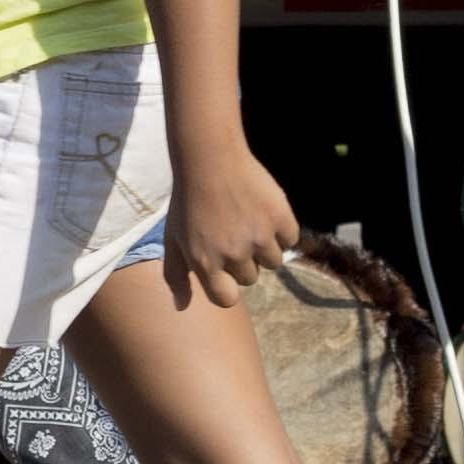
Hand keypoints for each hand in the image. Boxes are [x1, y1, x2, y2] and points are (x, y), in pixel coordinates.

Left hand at [163, 138, 299, 310]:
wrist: (210, 158)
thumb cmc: (187, 199)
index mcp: (205, 263)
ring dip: (265, 246)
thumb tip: (182, 306)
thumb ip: (176, 274)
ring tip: (250, 221)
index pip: (226, 299)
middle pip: (250, 277)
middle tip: (234, 233)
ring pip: (273, 261)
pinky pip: (290, 239)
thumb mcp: (173, 238)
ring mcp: (259, 237)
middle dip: (244, 260)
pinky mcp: (280, 218)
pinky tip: (265, 212)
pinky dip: (283, 230)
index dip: (228, 287)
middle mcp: (234, 255)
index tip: (226, 270)